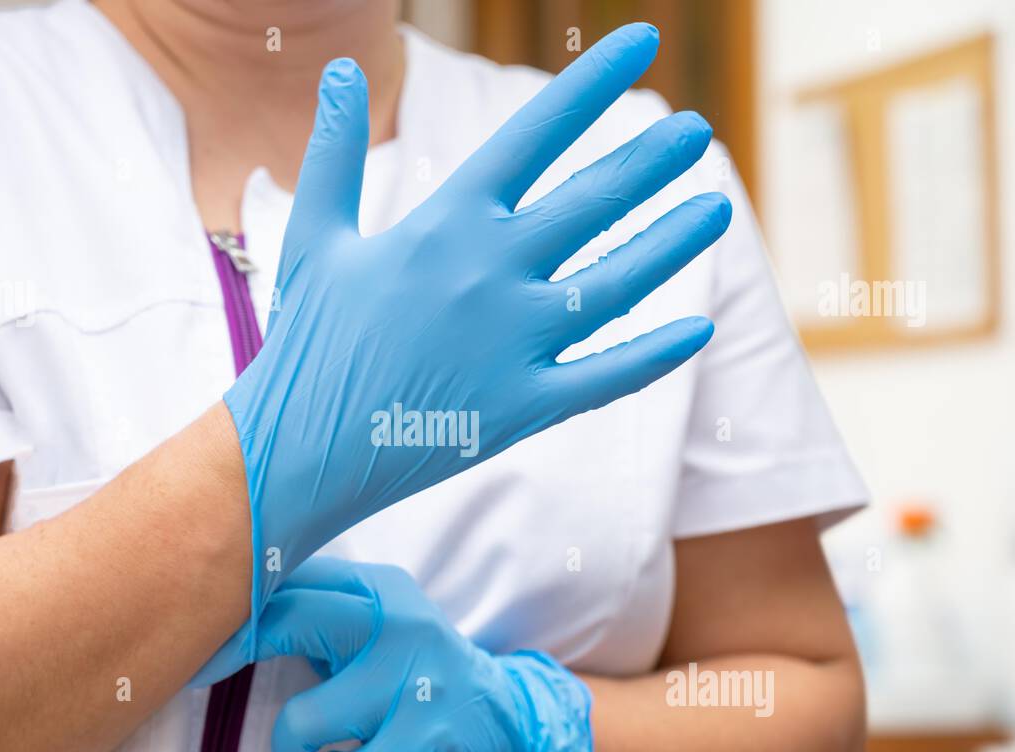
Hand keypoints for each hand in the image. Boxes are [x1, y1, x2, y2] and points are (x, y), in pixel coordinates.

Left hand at [195, 558, 592, 751]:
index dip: (232, 609)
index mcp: (380, 589)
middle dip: (234, 650)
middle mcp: (400, 624)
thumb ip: (316, 612)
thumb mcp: (375, 629)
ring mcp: (416, 683)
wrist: (508, 729)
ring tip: (325, 743)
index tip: (190, 638)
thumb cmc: (413, 679)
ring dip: (297, 743)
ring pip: (304, 719)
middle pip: (293, 619)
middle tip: (202, 674)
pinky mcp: (424, 743)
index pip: (292, 581)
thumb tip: (221, 604)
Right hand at [225, 23, 730, 630]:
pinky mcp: (523, 407)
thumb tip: (344, 69)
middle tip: (693, 130)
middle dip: (648, 161)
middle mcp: (490, 272)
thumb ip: (335, 151)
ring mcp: (512, 342)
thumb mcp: (315, 237)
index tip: (641, 40)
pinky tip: (698, 331)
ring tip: (715, 208)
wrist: (300, 448)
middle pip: (591, 203)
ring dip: (669, 243)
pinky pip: (606, 377)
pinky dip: (654, 356)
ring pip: (615, 282)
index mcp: (445, 222)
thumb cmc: (310, 340)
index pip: (534, 133)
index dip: (592, 84)